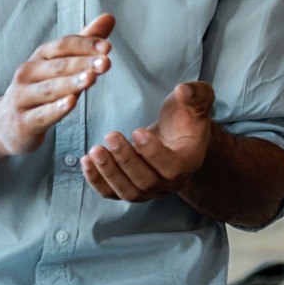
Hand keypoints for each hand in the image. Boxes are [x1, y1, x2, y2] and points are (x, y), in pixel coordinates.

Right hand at [0, 15, 115, 156]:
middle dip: (83, 63)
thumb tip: (109, 17)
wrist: (4, 124)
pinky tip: (71, 103)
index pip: (63, 46)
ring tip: (92, 78)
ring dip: (71, 83)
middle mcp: (28, 74)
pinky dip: (56, 109)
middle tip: (106, 62)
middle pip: (58, 66)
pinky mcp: (23, 122)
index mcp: (40, 57)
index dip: (85, 45)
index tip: (107, 47)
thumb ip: (85, 43)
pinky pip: (42, 114)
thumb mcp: (61, 64)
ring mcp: (22, 98)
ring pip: (50, 89)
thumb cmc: (40, 89)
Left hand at [83, 81, 216, 201]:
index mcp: (190, 162)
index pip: (173, 168)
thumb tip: (182, 90)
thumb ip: (195, 93)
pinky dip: (97, 181)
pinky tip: (86, 161)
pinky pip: (112, 194)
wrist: (178, 136)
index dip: (153, 153)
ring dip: (109, 172)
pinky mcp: (131, 189)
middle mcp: (172, 183)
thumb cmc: (186, 117)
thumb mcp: (197, 100)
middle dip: (126, 160)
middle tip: (111, 136)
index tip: (136, 131)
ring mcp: (151, 191)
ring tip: (95, 149)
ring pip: (129, 192)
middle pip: (147, 182)